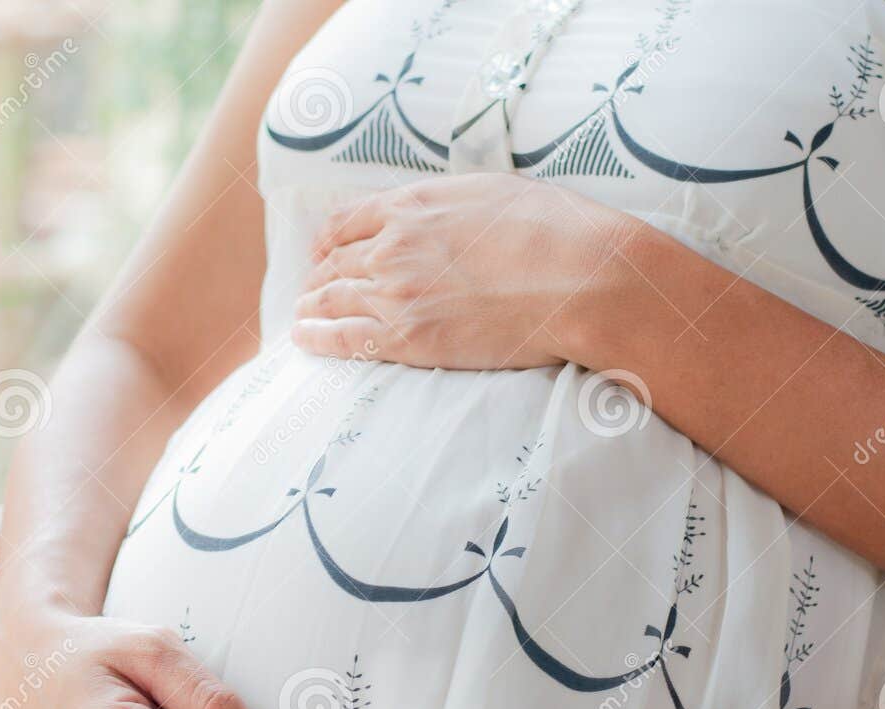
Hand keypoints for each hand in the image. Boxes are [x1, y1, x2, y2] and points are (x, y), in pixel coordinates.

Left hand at [290, 172, 620, 368]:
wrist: (582, 279)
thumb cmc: (555, 231)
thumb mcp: (493, 191)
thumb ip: (451, 203)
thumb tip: (443, 212)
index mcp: (412, 206)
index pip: (348, 221)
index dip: (330, 239)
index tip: (323, 251)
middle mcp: (393, 247)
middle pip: (335, 263)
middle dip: (319, 277)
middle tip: (312, 291)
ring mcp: (397, 295)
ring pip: (332, 300)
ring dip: (312, 307)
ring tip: (302, 317)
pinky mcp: (410, 340)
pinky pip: (344, 339)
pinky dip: (317, 338)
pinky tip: (304, 339)